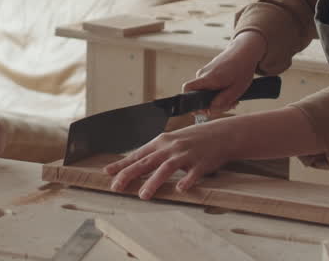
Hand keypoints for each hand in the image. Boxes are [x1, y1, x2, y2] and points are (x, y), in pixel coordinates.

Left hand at [103, 117, 235, 199]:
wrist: (221, 134)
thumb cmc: (193, 140)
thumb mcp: (171, 143)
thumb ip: (155, 153)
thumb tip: (135, 163)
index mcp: (161, 143)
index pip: (137, 155)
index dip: (122, 164)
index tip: (107, 172)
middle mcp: (171, 148)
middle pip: (147, 161)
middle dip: (130, 174)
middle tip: (116, 186)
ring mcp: (186, 155)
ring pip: (166, 168)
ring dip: (153, 182)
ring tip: (143, 195)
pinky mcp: (201, 163)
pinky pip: (193, 173)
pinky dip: (187, 181)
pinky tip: (180, 190)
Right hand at [182, 30, 267, 111]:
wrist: (244, 51)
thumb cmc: (242, 69)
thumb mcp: (237, 89)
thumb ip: (223, 101)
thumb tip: (210, 110)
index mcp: (208, 78)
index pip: (187, 89)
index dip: (191, 102)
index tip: (204, 110)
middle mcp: (203, 74)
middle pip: (198, 95)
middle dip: (212, 105)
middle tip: (230, 105)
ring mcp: (205, 72)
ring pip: (205, 91)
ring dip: (218, 98)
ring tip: (233, 97)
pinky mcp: (209, 72)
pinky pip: (209, 86)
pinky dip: (218, 91)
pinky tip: (230, 90)